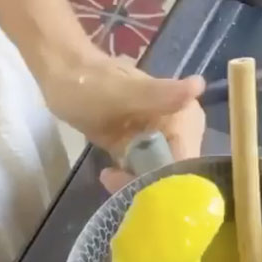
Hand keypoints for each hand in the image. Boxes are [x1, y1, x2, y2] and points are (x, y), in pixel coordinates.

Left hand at [38, 52, 205, 192]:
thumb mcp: (123, 92)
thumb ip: (159, 94)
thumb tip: (199, 84)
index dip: (166, 179)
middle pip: (176, 175)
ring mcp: (162, 143)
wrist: (63, 75)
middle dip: (150, 186)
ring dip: (137, 185)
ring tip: (109, 178)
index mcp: (185, 116)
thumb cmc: (91, 82)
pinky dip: (130, 180)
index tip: (138, 184)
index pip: (186, 161)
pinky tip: (109, 176)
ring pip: (160, 179)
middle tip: (117, 180)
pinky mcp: (143, 151)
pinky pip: (145, 175)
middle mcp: (181, 133)